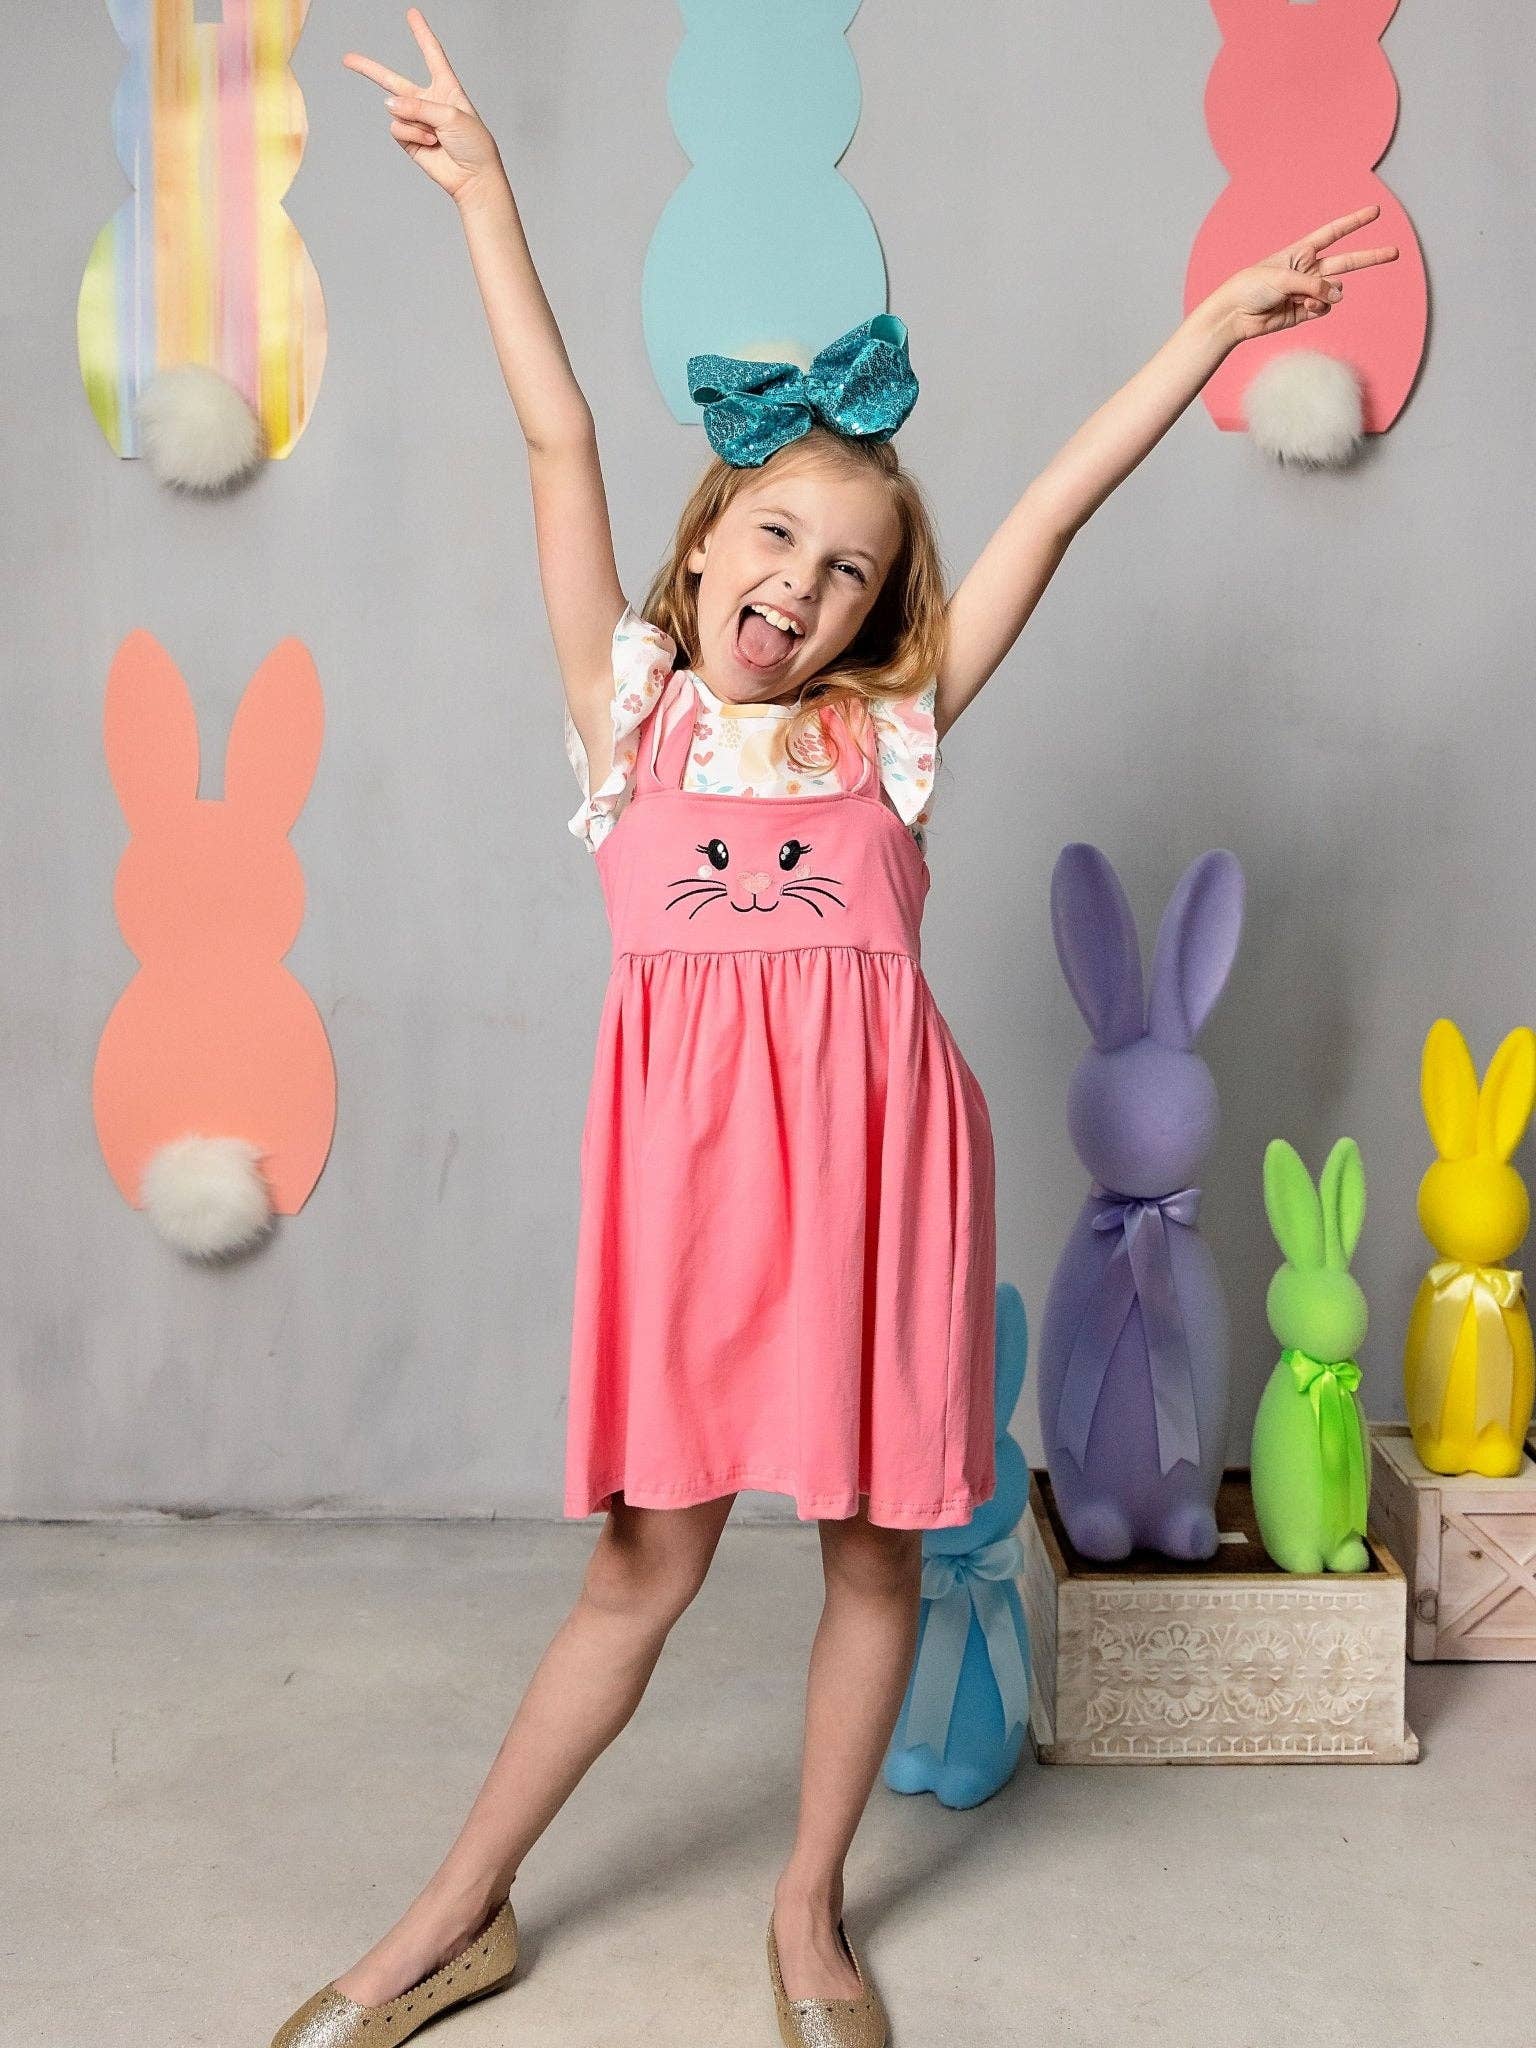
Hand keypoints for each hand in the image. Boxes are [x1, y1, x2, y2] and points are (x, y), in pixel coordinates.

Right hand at [342, 8, 503, 207]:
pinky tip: (430, 143)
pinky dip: (412, 135)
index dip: (422, 34)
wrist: (473, 178)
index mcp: (446, 88)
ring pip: (397, 110)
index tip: (412, 14)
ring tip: (437, 135)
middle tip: (347, 58)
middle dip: (370, 69)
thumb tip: (388, 105)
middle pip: (393, 81)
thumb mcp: (451, 114)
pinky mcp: (409, 140)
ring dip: (416, 121)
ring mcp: (417, 122)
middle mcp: (428, 102)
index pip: (432, 54)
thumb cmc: (473, 144)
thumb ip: (419, 105)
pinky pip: (398, 129)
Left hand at [1208, 204, 1399, 345]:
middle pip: (1347, 262)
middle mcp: (1309, 270)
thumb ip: (1313, 284)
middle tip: (1395, 252)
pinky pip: (1324, 308)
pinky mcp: (1304, 312)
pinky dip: (1318, 308)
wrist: (1235, 315)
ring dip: (1327, 295)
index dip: (1355, 222)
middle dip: (1371, 257)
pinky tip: (1302, 308)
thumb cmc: (1253, 286)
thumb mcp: (1283, 277)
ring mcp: (1308, 291)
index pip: (1334, 233)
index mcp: (1302, 251)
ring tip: (1306, 299)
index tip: (1375, 212)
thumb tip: (1337, 296)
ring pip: (1335, 291)